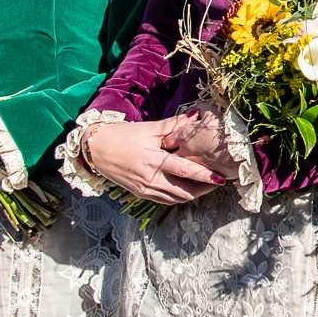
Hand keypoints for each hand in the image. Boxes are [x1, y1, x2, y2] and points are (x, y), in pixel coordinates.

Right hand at [75, 112, 229, 204]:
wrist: (96, 149)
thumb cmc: (122, 136)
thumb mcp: (149, 129)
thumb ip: (173, 125)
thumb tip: (195, 116)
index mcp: (155, 161)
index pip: (187, 171)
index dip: (206, 176)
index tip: (221, 178)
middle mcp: (151, 179)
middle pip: (185, 191)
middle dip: (204, 190)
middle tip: (218, 183)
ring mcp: (145, 189)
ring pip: (176, 199)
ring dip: (192, 195)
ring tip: (206, 187)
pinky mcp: (140, 194)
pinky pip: (164, 200)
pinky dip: (178, 197)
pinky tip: (186, 189)